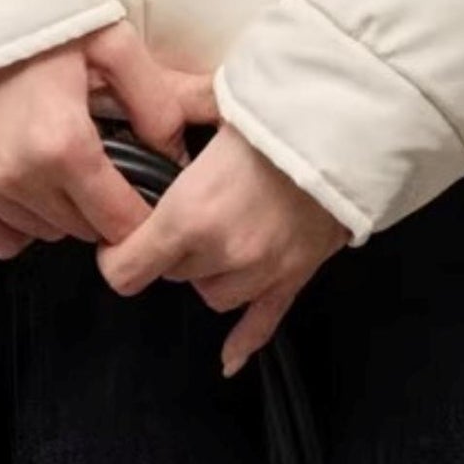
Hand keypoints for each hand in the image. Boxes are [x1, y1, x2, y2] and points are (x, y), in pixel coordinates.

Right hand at [0, 20, 217, 259]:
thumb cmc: (27, 10)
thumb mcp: (107, 37)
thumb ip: (155, 97)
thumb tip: (178, 148)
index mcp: (62, 143)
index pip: (120, 223)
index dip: (141, 212)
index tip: (144, 195)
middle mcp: (15, 175)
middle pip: (81, 229)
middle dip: (100, 203)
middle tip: (100, 159)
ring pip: (40, 231)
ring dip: (57, 208)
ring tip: (56, 155)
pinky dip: (13, 217)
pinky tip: (20, 175)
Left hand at [96, 121, 350, 377]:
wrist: (349, 124)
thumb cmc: (279, 108)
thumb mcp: (214, 101)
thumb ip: (171, 114)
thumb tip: (138, 114)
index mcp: (190, 213)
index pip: (127, 268)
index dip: (114, 254)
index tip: (116, 235)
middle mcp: (222, 253)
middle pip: (172, 275)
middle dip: (168, 249)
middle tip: (177, 213)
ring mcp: (261, 272)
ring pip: (212, 295)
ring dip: (207, 273)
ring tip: (216, 236)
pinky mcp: (294, 277)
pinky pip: (263, 322)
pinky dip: (245, 343)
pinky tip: (229, 362)